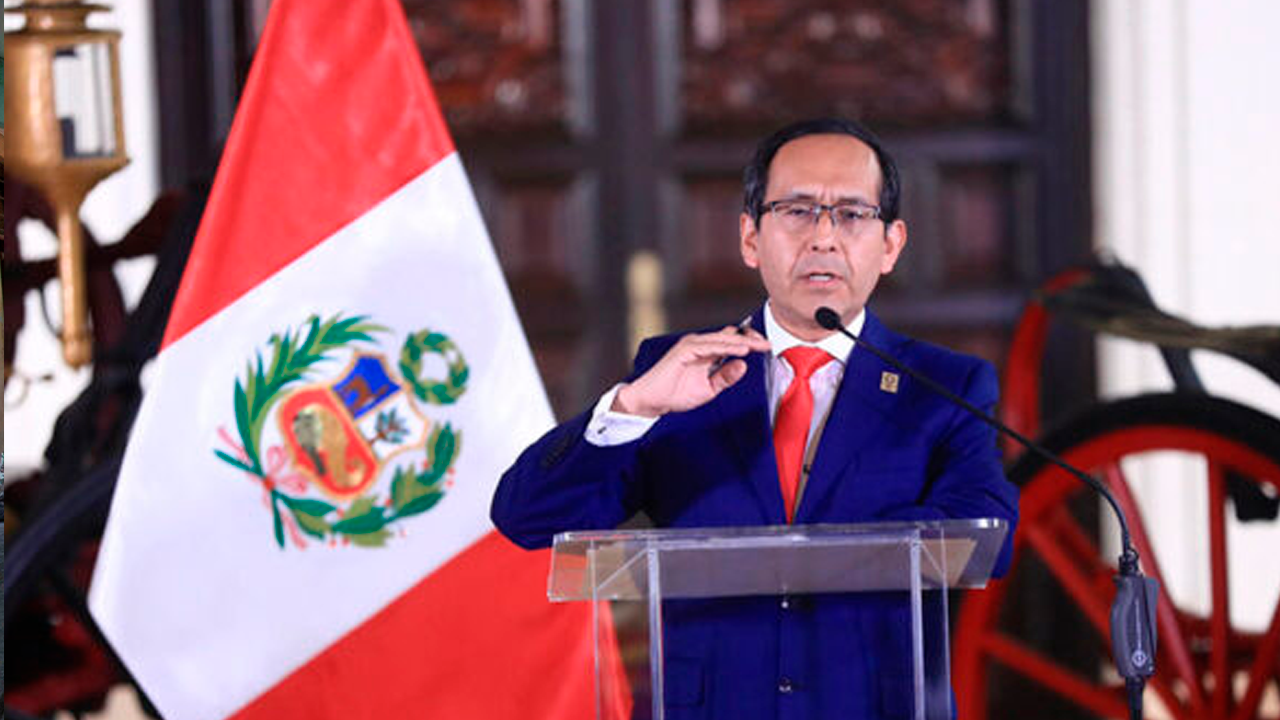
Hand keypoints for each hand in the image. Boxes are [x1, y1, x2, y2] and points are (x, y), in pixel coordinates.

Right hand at [613, 325, 770, 417]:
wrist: (652, 400)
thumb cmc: (676, 394)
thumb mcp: (709, 389)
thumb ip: (725, 377)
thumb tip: (743, 366)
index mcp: (705, 351)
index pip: (730, 340)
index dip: (748, 341)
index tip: (765, 347)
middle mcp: (699, 344)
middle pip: (729, 335)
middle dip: (750, 339)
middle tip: (768, 345)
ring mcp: (691, 345)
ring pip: (721, 339)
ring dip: (741, 342)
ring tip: (758, 346)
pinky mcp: (684, 349)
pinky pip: (710, 346)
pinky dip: (727, 347)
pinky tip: (741, 350)